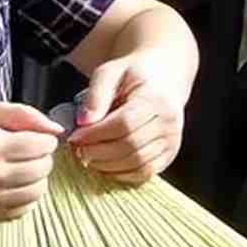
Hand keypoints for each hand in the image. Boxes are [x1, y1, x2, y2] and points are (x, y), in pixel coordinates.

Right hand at [0, 101, 63, 223]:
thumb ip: (22, 114)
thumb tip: (56, 129)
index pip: (42, 146)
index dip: (45, 140)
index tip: (35, 137)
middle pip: (43, 168)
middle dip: (43, 157)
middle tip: (28, 152)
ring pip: (39, 190)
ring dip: (37, 177)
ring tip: (21, 167)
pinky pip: (26, 208)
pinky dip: (26, 196)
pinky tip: (12, 184)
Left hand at [69, 52, 191, 182]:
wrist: (163, 78)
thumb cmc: (132, 75)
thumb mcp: (111, 72)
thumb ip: (96, 95)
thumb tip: (83, 122)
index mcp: (155, 98)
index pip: (124, 124)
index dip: (96, 135)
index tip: (74, 137)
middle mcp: (169, 122)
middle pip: (129, 146)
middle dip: (98, 152)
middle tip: (78, 150)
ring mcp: (172, 140)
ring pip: (136, 163)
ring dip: (106, 165)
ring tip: (88, 156)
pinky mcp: (168, 154)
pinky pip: (144, 173)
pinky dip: (121, 174)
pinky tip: (105, 164)